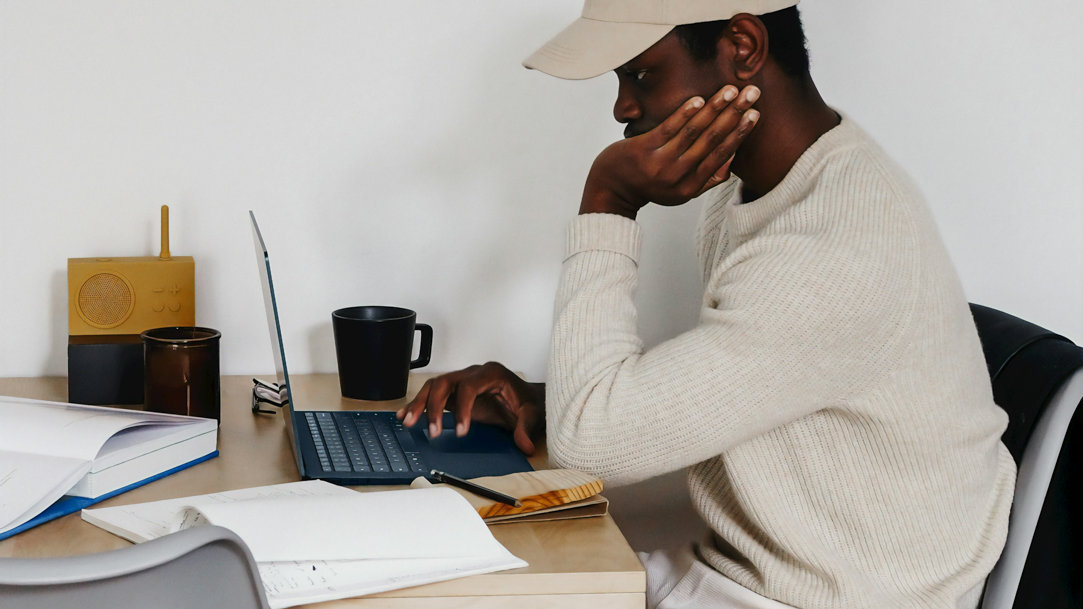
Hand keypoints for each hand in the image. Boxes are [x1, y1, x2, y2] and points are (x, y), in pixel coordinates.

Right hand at [396, 362, 544, 454]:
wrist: (527, 397)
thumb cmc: (527, 401)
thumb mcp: (532, 414)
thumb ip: (526, 428)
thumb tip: (524, 445)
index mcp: (491, 374)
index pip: (470, 387)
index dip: (463, 408)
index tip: (461, 431)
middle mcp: (473, 374)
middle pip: (446, 383)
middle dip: (435, 406)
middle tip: (432, 431)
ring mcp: (462, 381)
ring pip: (435, 386)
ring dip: (420, 404)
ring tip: (409, 422)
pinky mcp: (455, 392)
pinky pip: (433, 394)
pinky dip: (419, 404)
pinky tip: (406, 415)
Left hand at [580, 84, 760, 217]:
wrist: (612, 189)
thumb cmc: (650, 183)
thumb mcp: (680, 190)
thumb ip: (707, 178)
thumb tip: (732, 156)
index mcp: (691, 188)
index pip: (722, 155)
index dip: (740, 133)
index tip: (755, 113)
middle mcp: (678, 177)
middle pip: (713, 140)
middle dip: (735, 114)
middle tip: (752, 93)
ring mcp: (660, 164)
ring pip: (694, 132)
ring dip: (715, 108)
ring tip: (730, 90)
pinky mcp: (643, 150)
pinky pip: (669, 129)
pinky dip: (685, 113)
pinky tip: (699, 99)